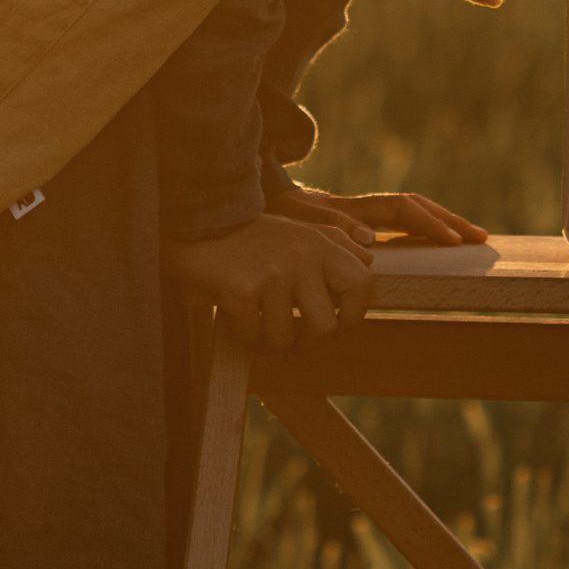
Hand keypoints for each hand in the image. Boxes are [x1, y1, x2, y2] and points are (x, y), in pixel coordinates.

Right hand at [163, 214, 373, 351]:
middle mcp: (301, 257)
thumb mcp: (298, 230)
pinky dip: (245, 335)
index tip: (338, 325)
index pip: (362, 284)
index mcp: (320, 244)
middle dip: (308, 342)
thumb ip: (337, 241)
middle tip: (294, 339)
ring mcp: (271, 274)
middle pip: (325, 326)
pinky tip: (239, 322)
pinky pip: (252, 334)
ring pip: (285, 338)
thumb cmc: (252, 235)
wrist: (199, 225)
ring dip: (271, 343)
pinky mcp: (241, 290)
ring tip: (262, 331)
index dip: (355, 315)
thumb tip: (370, 260)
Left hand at [272, 183, 490, 250]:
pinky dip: (418, 231)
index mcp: (351, 207)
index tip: (453, 243)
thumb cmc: (270, 215)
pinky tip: (432, 244)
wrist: (249, 201)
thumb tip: (371, 238)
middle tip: (480, 238)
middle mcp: (360, 209)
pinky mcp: (350, 225)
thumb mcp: (294, 220)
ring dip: (438, 223)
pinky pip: (394, 225)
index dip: (429, 225)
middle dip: (448, 220)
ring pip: (408, 213)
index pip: (402, 211)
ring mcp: (357, 216)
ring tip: (468, 239)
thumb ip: (329, 224)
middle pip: (414, 207)